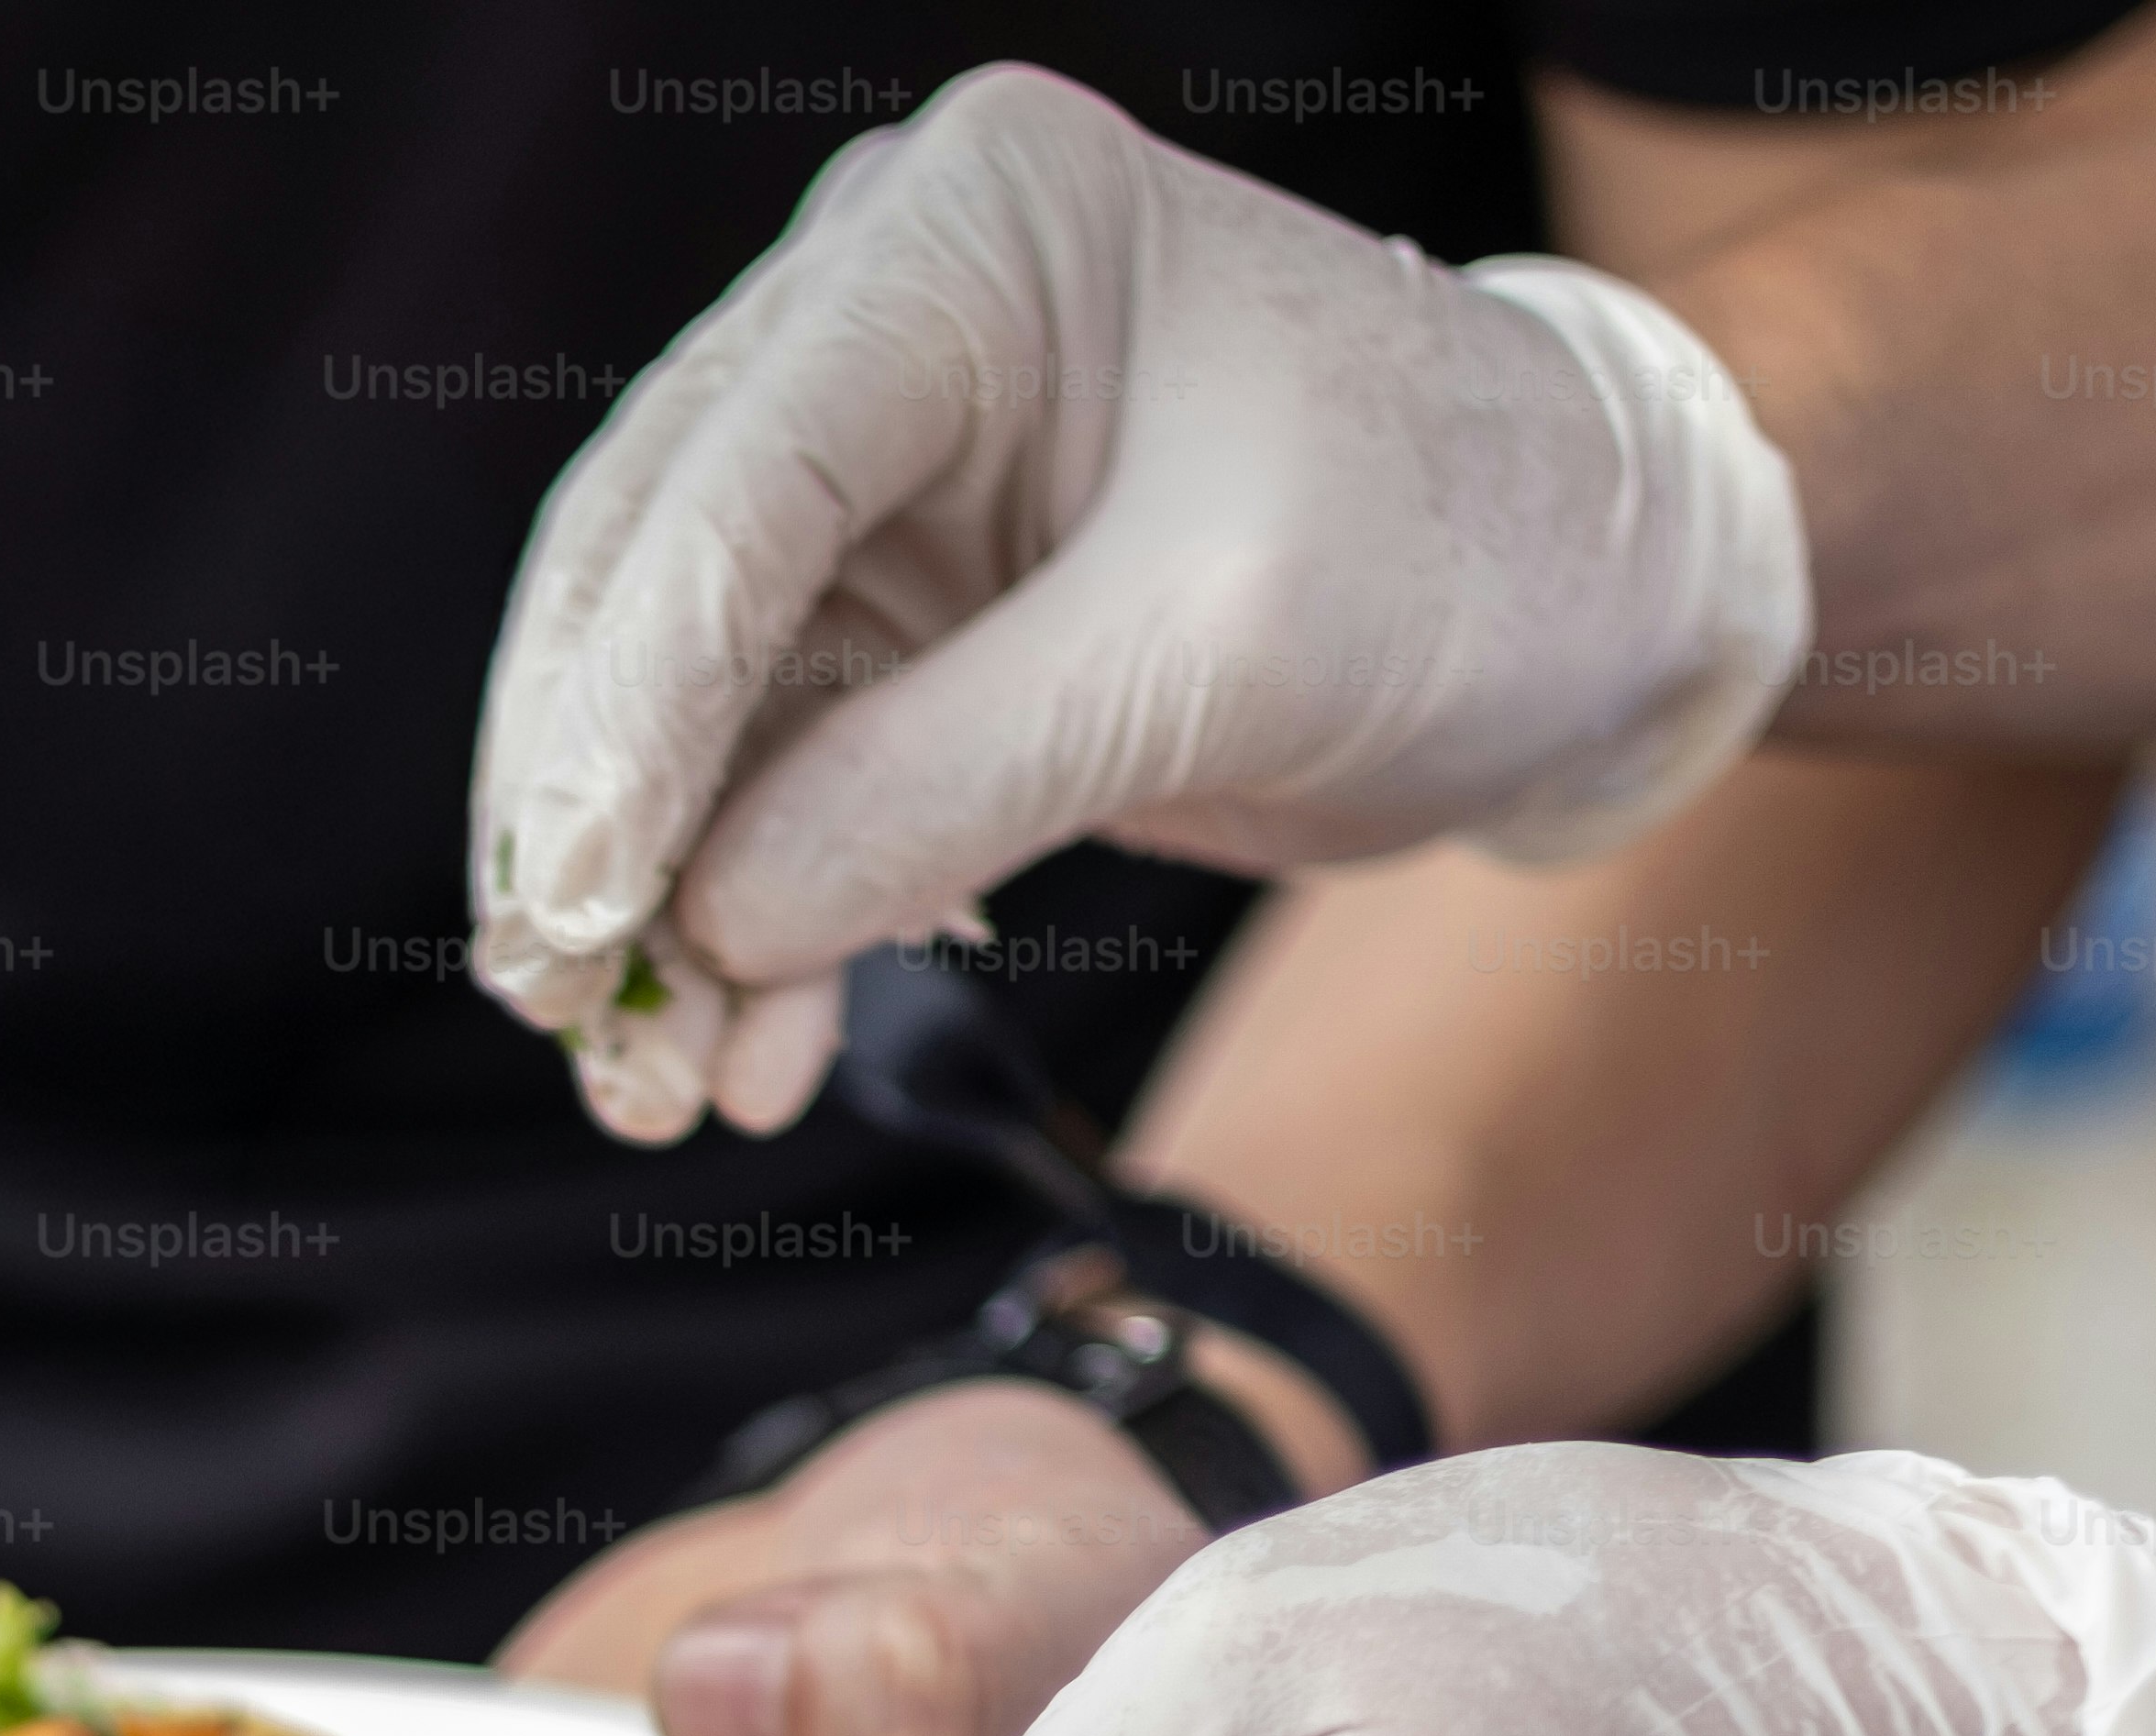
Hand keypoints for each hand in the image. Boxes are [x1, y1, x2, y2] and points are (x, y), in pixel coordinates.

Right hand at [469, 64, 1805, 1142]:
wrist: (1590, 599)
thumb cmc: (1464, 548)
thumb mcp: (1220, 654)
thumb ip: (950, 778)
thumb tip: (715, 928)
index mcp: (975, 229)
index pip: (736, 475)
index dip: (632, 705)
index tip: (582, 901)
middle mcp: (882, 316)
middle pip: (645, 579)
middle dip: (594, 817)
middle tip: (566, 1011)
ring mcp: (871, 471)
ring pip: (674, 702)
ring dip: (653, 904)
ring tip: (658, 1086)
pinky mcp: (890, 611)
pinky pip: (757, 774)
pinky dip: (740, 918)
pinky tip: (744, 1050)